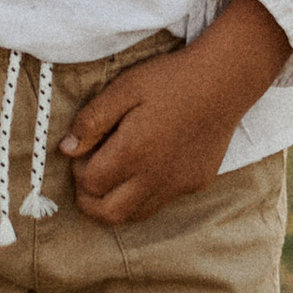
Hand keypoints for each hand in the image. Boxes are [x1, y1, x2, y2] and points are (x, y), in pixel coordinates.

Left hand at [59, 0, 289, 225]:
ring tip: (114, 174)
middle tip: (89, 175)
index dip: (77, 170)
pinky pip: (162, 200)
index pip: (90, 184)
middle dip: (89, 200)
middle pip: (109, 213)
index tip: (83, 152)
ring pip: (136, 214)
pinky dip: (145, 193)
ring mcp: (179, 185)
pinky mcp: (196, 183)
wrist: (225, 81)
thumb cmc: (171, 79)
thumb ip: (92, 120)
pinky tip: (148, 165)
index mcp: (133, 152)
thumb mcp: (124, 88)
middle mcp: (156, 177)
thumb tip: (67, 149)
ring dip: (116, 202)